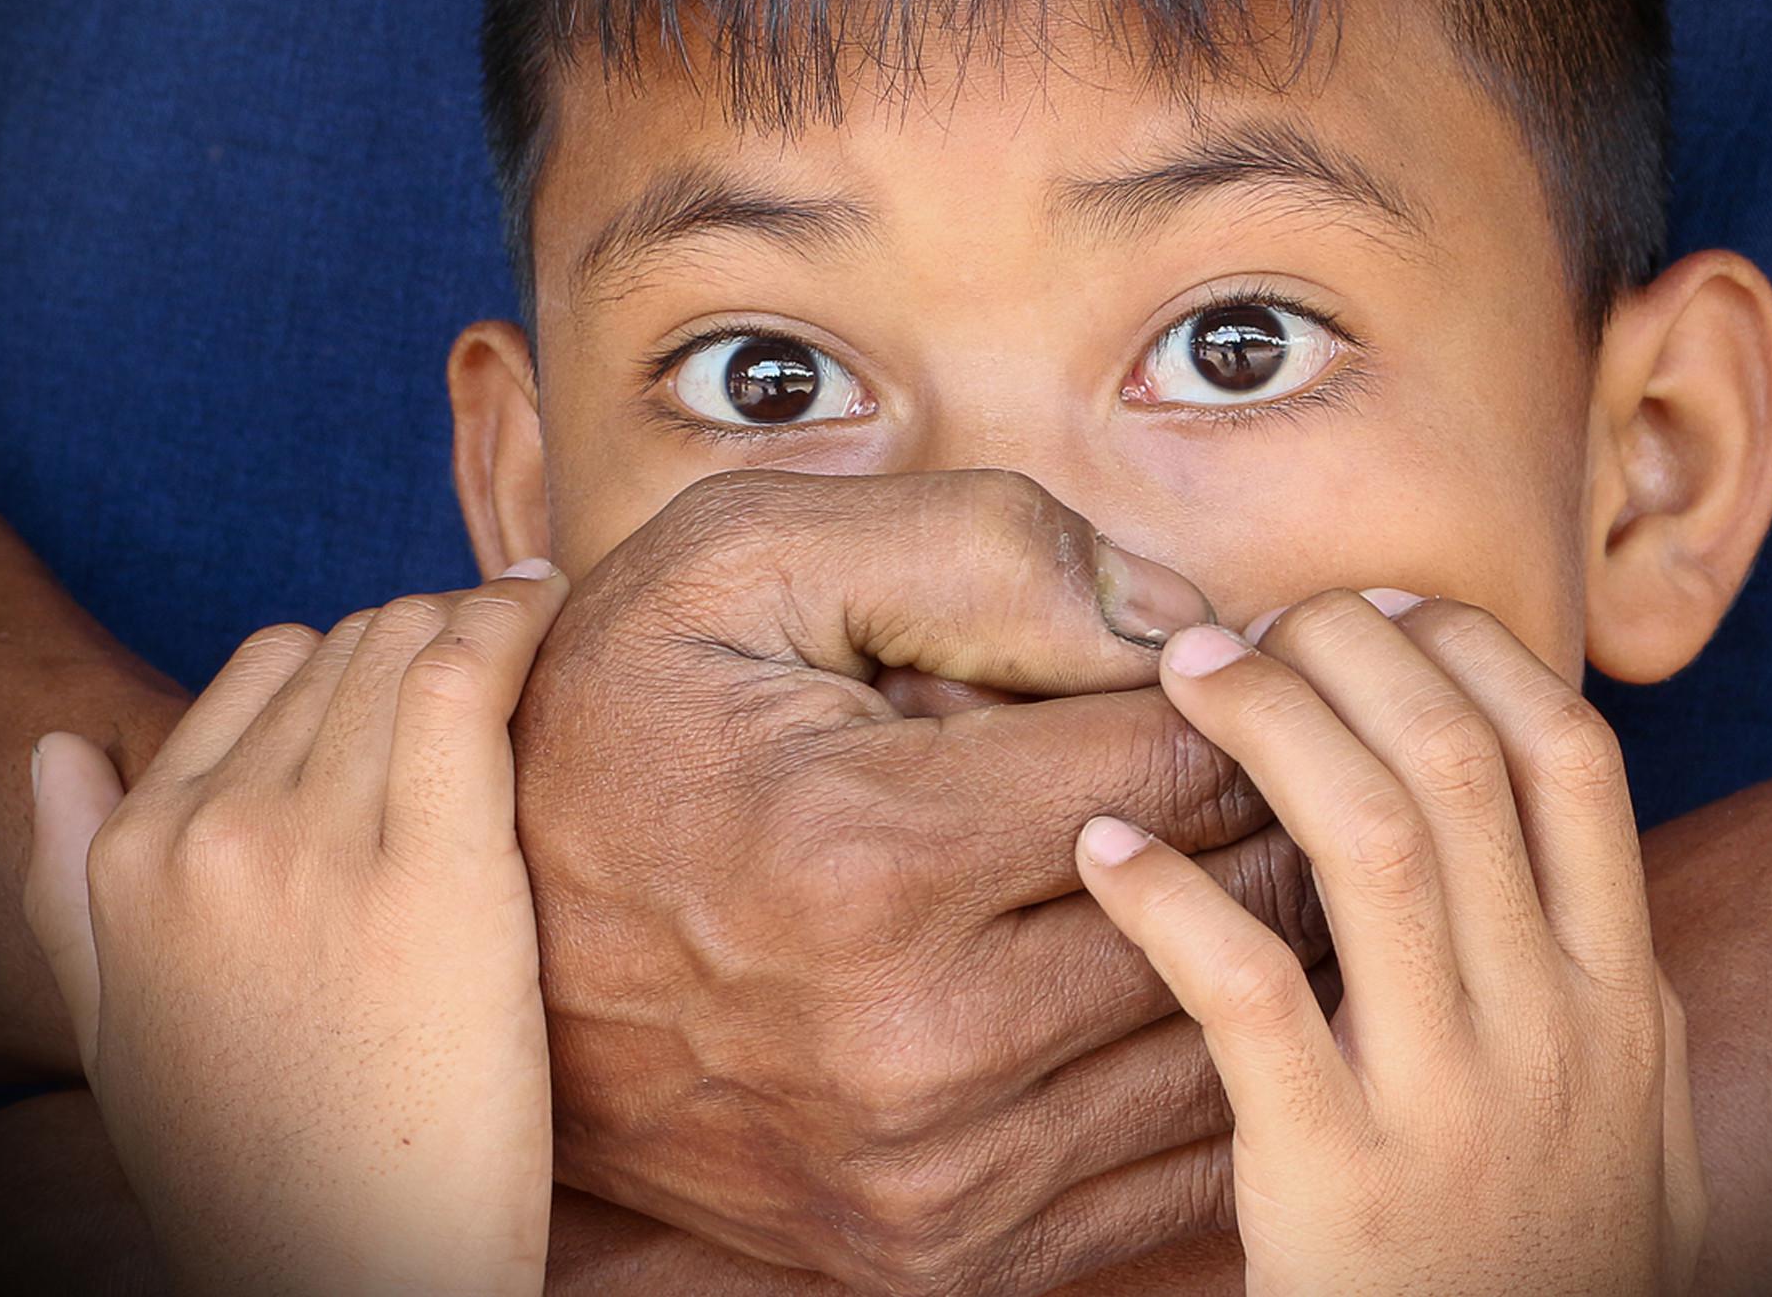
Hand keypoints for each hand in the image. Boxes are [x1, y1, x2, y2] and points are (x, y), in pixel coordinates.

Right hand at [22, 567, 568, 1296]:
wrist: (346, 1279)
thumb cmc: (253, 1169)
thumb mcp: (113, 1031)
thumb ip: (65, 886)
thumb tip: (53, 749)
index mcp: (132, 858)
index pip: (266, 668)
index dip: (362, 665)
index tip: (430, 675)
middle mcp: (208, 833)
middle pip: (349, 646)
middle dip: (429, 642)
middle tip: (505, 661)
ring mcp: (313, 848)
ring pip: (409, 642)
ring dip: (483, 624)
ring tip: (539, 635)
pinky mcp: (433, 873)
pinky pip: (466, 674)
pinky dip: (514, 615)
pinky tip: (553, 608)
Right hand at [513, 468, 1327, 1295]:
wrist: (489, 958)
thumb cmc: (630, 723)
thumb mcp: (749, 562)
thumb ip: (978, 546)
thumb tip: (1179, 614)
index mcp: (871, 853)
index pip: (1188, 768)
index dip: (1236, 698)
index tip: (1227, 667)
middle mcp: (910, 1041)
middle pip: (1233, 910)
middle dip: (1278, 810)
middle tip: (1282, 752)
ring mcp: (925, 1171)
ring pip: (1223, 1044)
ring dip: (1264, 944)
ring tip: (1254, 856)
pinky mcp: (932, 1252)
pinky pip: (1169, 1174)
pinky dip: (1216, 1076)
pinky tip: (1195, 985)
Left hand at [1077, 592, 1705, 1296]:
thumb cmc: (1562, 1290)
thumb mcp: (1643, 1147)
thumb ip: (1610, 1014)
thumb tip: (1579, 886)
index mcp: (1621, 1002)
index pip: (1574, 758)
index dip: (1475, 653)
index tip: (1388, 608)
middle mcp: (1554, 1029)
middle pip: (1463, 761)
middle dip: (1354, 653)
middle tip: (1257, 618)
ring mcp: (1453, 1101)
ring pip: (1377, 839)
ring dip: (1272, 727)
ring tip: (1183, 674)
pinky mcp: (1337, 1176)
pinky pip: (1248, 993)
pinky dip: (1172, 897)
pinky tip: (1110, 849)